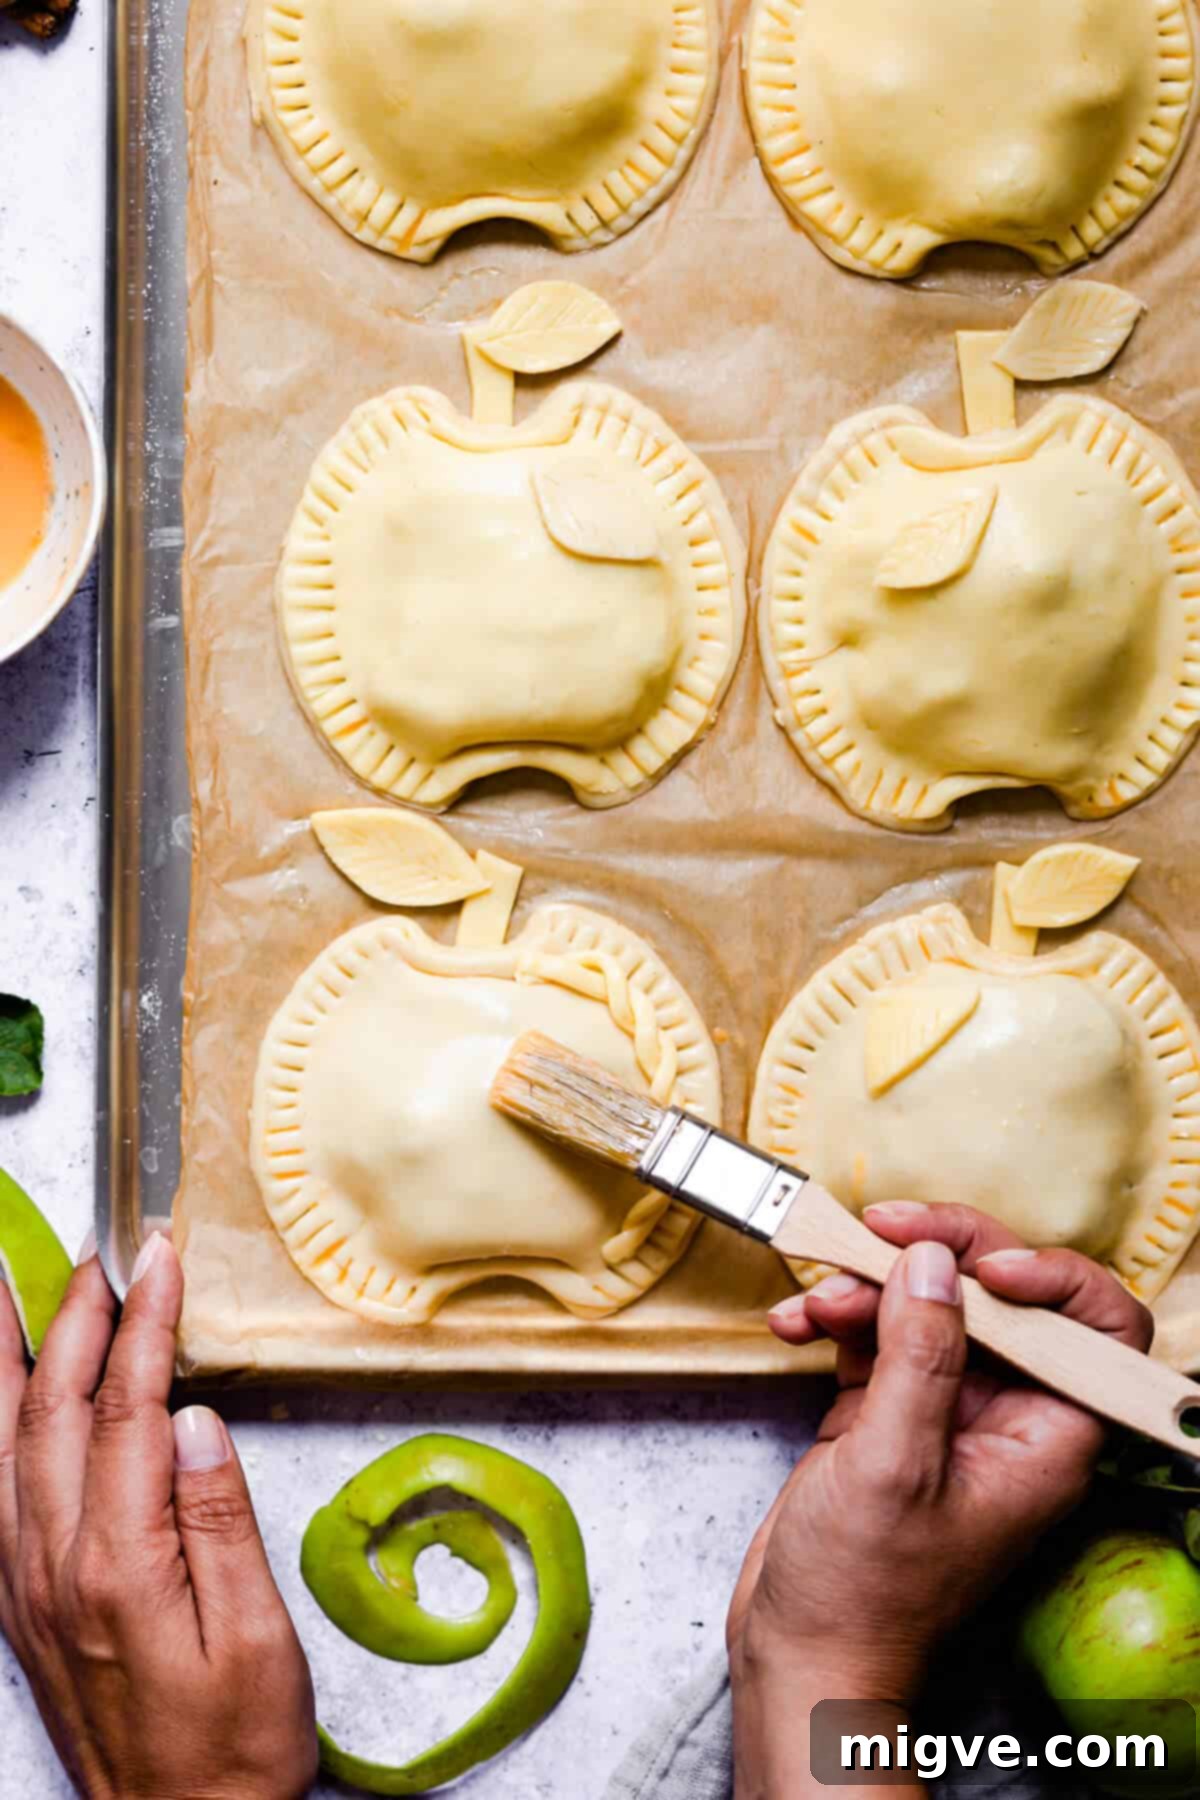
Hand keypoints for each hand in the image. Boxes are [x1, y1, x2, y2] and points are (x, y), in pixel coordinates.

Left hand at [0, 1232, 316, 1798]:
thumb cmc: (234, 1744)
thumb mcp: (254, 1637)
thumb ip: (219, 1519)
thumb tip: (194, 1416)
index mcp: (118, 1566)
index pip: (127, 1410)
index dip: (143, 1323)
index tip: (158, 1256)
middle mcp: (53, 1566)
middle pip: (51, 1411)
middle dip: (74, 1317)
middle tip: (96, 1251)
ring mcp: (24, 1586)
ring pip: (0, 1444)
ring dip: (5, 1357)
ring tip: (5, 1289)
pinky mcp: (18, 1605)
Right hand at [727, 1202, 1152, 1799]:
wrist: (801, 1655)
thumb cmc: (864, 1593)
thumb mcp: (894, 1466)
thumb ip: (919, 1357)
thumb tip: (935, 1262)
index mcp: (1047, 1437)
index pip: (1092, 1327)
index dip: (1051, 1278)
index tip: (979, 1266)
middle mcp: (1007, 1414)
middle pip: (999, 1295)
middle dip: (936, 1258)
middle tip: (878, 1232)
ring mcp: (945, 1407)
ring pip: (928, 1301)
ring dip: (866, 1284)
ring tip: (816, 1303)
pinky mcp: (887, 1407)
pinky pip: (873, 1330)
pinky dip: (834, 1315)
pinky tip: (793, 1322)